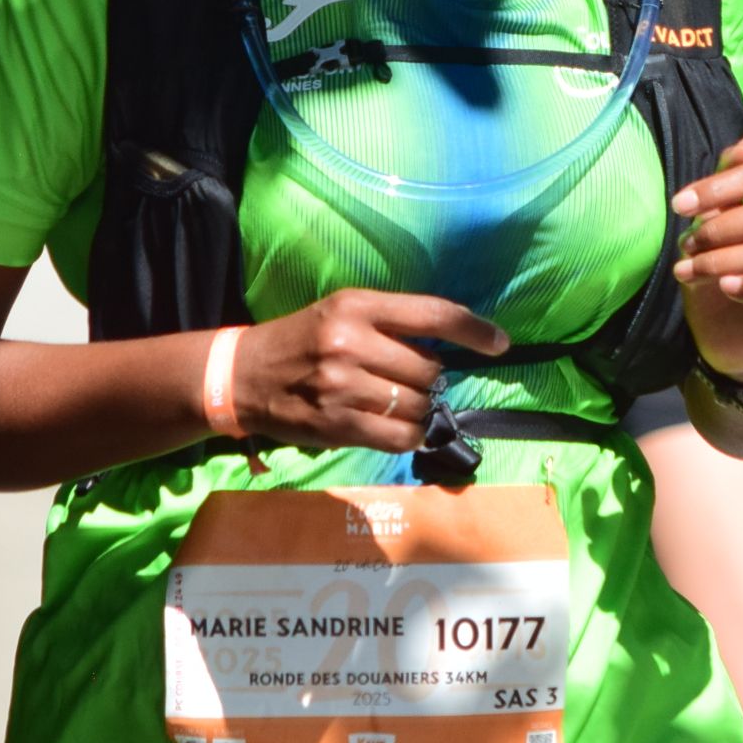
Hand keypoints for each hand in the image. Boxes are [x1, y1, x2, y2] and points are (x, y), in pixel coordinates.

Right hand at [230, 290, 508, 452]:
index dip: (475, 330)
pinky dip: (408, 436)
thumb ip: (391, 324)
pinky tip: (397, 429)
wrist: (242, 375)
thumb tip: (452, 349)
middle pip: (428, 368)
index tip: (500, 343)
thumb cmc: (302, 339)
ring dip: (418, 410)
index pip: (434, 313)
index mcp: (357, 305)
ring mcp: (342, 385)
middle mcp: (350, 341)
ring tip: (393, 404)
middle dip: (427, 379)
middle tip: (403, 381)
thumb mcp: (342, 312)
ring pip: (417, 405)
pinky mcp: (336, 424)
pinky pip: (399, 437)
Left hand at [671, 135, 742, 380]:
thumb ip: (729, 190)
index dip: (718, 186)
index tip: (679, 205)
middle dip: (717, 228)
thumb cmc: (723, 280)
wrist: (737, 343)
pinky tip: (726, 286)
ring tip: (687, 271)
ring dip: (721, 260)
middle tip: (685, 246)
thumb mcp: (717, 233)